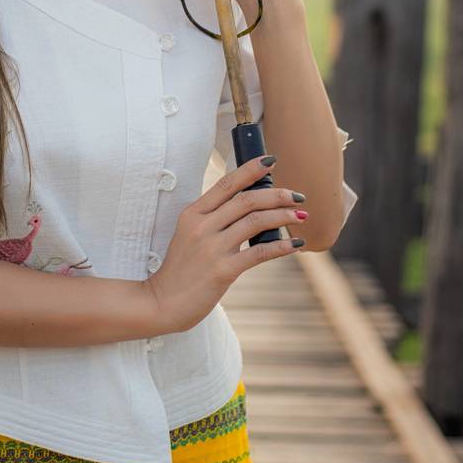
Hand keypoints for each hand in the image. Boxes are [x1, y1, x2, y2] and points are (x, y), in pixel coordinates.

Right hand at [141, 156, 306, 335]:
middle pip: (246, 200)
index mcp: (193, 213)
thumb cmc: (180, 270)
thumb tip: (248, 210)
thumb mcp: (189, 236)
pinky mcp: (223, 271)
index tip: (270, 161)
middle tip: (298, 196)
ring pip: (255, 221)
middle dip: (277, 194)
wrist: (162, 302)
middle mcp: (202, 226)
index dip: (250, 170)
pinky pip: (259, 252)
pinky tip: (296, 244)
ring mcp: (212, 248)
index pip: (226, 184)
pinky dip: (281, 246)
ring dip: (283, 216)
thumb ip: (212, 220)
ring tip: (301, 216)